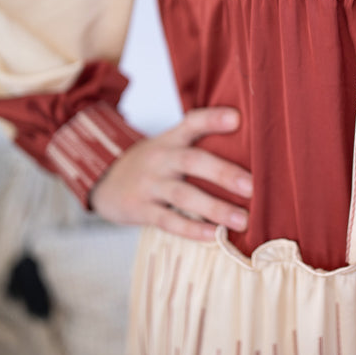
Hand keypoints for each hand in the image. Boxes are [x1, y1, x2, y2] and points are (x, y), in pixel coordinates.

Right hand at [90, 107, 252, 240]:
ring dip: (215, 208)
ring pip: (183, 195)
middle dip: (223, 173)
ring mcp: (149, 184)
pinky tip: (213, 236)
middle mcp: (161, 159)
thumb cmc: (153, 165)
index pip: (192, 122)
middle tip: (251, 187)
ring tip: (242, 220)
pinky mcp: (140, 209)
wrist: (104, 181)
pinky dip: (192, 229)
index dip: (213, 119)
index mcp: (171, 139)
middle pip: (193, 161)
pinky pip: (168, 220)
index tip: (237, 118)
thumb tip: (249, 153)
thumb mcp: (168, 145)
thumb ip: (198, 145)